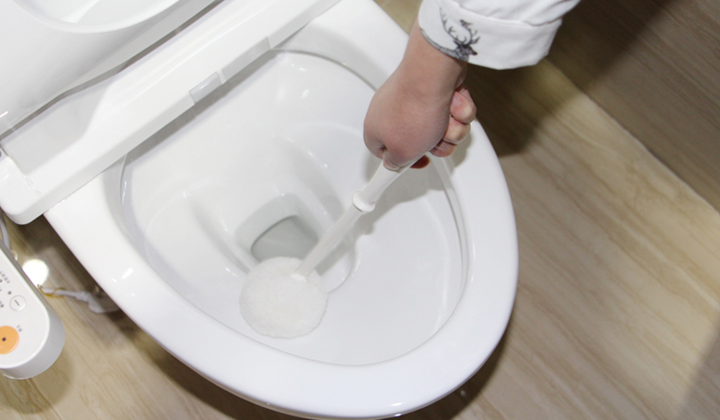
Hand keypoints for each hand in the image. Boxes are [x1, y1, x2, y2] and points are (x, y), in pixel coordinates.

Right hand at [364, 23, 475, 168]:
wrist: (433, 74)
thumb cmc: (414, 109)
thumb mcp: (402, 153)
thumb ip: (396, 163)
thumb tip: (395, 163)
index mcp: (377, 128)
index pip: (384, 151)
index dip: (403, 160)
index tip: (417, 162)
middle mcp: (394, 111)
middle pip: (420, 141)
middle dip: (437, 143)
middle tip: (436, 138)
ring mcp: (416, 98)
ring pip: (442, 127)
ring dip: (451, 128)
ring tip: (446, 118)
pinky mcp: (435, 87)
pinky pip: (452, 109)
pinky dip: (458, 109)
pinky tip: (452, 102)